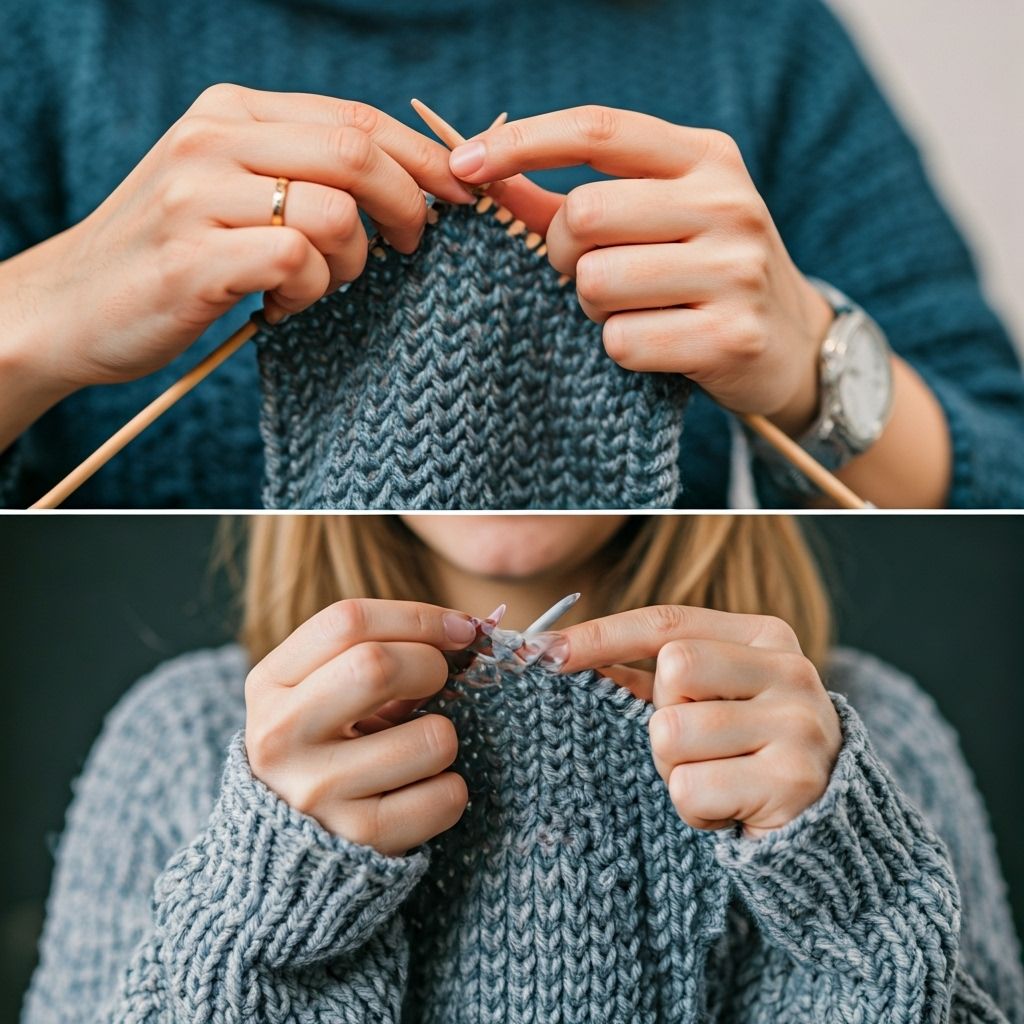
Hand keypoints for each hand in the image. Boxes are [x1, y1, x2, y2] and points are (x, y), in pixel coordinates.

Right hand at [7, 85, 472, 398]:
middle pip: (355, 153)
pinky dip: (310, 294)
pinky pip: (297, 263)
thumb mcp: (230, 187)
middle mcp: (212, 139)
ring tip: (317, 286)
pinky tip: (283, 307)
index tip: (462, 191)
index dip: (422, 156)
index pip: (354, 118)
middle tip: (408, 247)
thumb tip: (410, 183)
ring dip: (349, 263)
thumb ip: (300, 170)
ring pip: (334, 213)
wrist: (72, 305)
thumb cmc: (171, 253)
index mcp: (231, 112)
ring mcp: (197, 195)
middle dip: (408, 206)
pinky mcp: (193, 257)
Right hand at [244, 598, 478, 855]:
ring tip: (418, 749)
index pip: (347, 621)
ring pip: (430, 737)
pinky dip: (450, 789)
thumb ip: (375, 651)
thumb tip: (466, 628)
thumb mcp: (319, 692)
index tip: (460, 628)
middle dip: (432, 666)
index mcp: (270, 683)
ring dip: (445, 736)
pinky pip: (446, 795)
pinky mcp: (359, 838)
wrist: (285, 853)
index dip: (418, 617)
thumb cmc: (324, 747)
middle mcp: (281, 736)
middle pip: (377, 666)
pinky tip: (420, 791)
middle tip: (438, 683)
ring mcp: (317, 791)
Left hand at [449, 106, 834, 433]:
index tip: (464, 166)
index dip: (522, 142)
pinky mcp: (732, 336)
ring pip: (596, 283)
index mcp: (705, 158)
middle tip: (590, 273)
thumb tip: (482, 177)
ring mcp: (736, 269)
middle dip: (564, 252)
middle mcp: (727, 202)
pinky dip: (620, 350)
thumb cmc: (702, 272)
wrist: (792, 343)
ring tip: (633, 309)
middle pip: (584, 214)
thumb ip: (569, 199)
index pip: (598, 129)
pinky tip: (658, 345)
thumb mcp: (656, 218)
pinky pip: (621, 342)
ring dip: (592, 307)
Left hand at [543, 604, 842, 837]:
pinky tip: (727, 808)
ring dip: (674, 768)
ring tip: (715, 778)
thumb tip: (565, 653)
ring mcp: (798, 724)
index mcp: (766, 637)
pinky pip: (691, 789)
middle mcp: (790, 670)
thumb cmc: (746, 753)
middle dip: (661, 714)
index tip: (547, 650)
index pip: (668, 623)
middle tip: (694, 744)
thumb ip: (648, 677)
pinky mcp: (793, 781)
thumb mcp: (707, 702)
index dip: (603, 634)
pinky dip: (693, 808)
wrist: (825, 825)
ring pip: (672, 733)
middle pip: (673, 669)